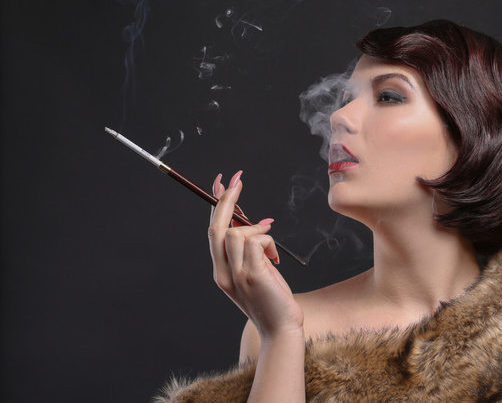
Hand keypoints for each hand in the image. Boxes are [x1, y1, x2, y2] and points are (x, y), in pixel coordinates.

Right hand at [208, 171, 303, 338]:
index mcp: (221, 272)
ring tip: (271, 252)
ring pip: (237, 232)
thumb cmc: (273, 300)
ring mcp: (236, 275)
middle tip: (237, 179)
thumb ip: (251, 250)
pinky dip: (268, 242)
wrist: (281, 329)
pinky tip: (275, 260)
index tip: (222, 184)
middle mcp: (222, 273)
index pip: (213, 232)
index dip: (216, 206)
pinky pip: (257, 241)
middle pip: (217, 228)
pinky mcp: (252, 275)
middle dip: (226, 200)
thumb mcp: (257, 271)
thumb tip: (257, 223)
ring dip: (258, 230)